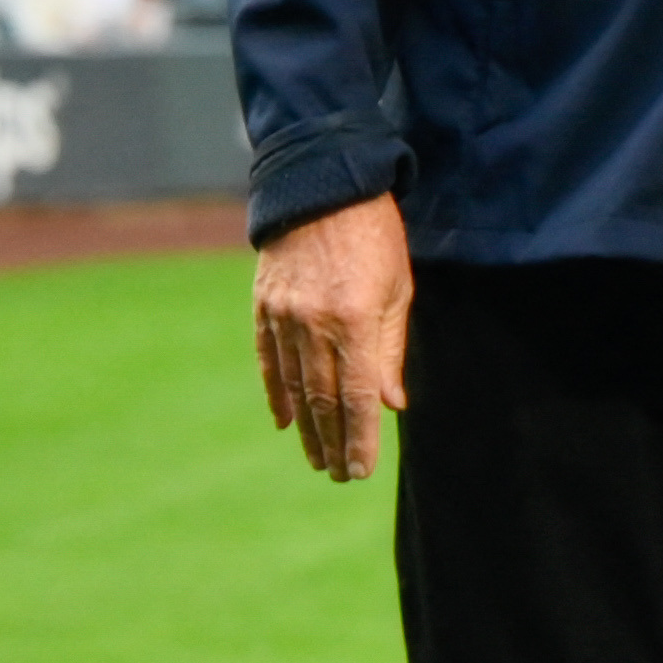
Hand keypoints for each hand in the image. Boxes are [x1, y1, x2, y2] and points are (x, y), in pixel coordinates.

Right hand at [253, 194, 411, 483]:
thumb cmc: (375, 236)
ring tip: (318, 458)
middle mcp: (315, 324)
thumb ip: (392, 348)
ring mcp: (283, 317)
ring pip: (294, 387)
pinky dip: (277, 395)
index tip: (361, 471)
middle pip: (322, 400)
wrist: (323, 186)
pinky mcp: (263, 307)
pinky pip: (269, 361)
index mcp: (355, 320)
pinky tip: (286, 421)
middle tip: (341, 475)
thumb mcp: (398, 288)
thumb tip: (390, 404)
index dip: (359, 438)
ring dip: (307, 428)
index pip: (356, 396)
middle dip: (334, 443)